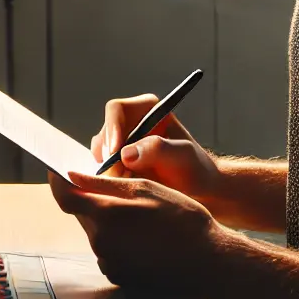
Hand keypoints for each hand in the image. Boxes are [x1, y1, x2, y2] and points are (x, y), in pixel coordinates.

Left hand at [49, 171, 224, 292]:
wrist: (208, 261)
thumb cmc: (181, 218)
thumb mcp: (144, 188)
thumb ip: (102, 183)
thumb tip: (71, 175)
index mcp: (104, 215)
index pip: (64, 197)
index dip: (58, 181)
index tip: (58, 169)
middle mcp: (100, 242)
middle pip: (82, 214)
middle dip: (91, 200)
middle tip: (117, 190)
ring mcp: (109, 262)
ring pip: (97, 232)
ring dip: (107, 220)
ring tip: (140, 216)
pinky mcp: (119, 276)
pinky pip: (108, 251)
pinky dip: (118, 240)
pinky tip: (143, 237)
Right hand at [90, 95, 220, 200]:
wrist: (197, 189)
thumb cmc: (195, 168)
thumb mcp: (182, 156)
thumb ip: (157, 150)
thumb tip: (125, 154)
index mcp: (146, 108)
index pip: (116, 109)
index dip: (111, 129)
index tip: (115, 153)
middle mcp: (131, 122)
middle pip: (105, 133)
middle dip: (109, 156)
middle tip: (122, 176)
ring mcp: (122, 142)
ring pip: (101, 151)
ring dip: (108, 169)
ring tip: (129, 182)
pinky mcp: (117, 161)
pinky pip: (102, 166)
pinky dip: (109, 177)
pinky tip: (126, 186)